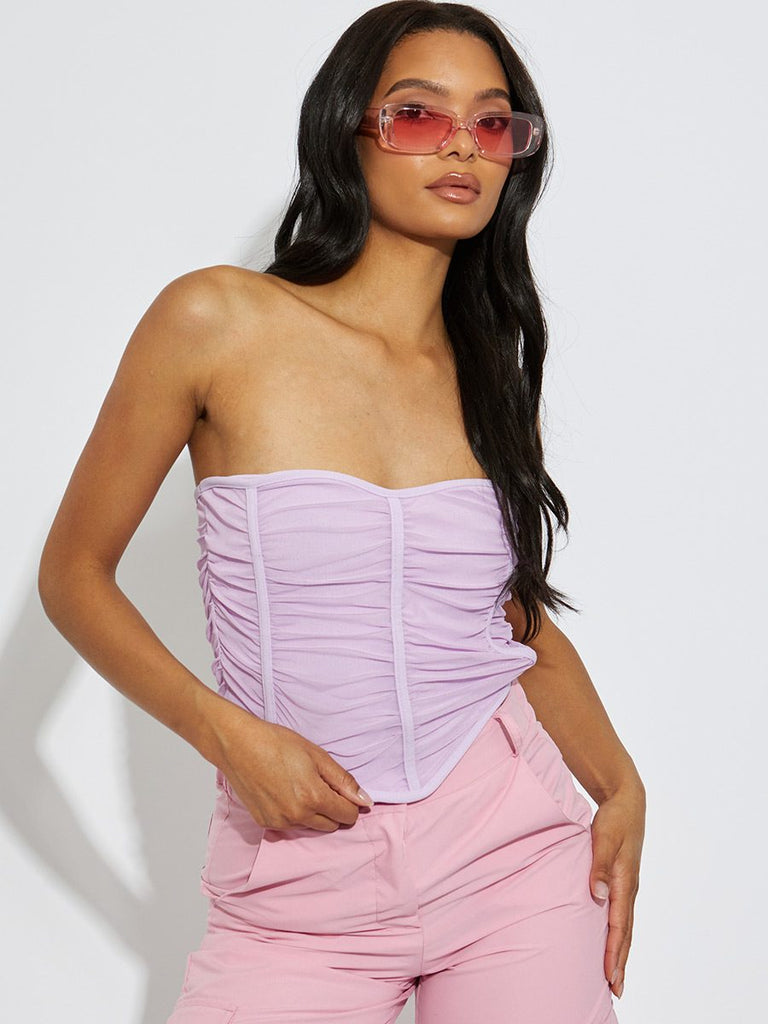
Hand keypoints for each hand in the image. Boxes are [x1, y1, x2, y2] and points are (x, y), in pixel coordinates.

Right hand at [209, 700, 374, 831]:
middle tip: (320, 785)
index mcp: (313, 798)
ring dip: (313, 812)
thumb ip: (343, 781)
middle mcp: (297, 816)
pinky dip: (293, 813)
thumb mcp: (317, 755)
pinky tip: (284, 792)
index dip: (350, 802)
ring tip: (299, 785)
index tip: (343, 790)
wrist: (238, 744)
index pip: (348, 815)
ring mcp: (279, 822)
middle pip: (331, 825)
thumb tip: (364, 801)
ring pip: (311, 826)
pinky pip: (290, 825)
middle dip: (333, 809)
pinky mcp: (265, 823)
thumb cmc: (276, 743)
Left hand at [588, 780, 645, 999]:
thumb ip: (600, 865)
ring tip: (614, 976)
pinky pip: (621, 915)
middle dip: (620, 961)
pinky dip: (618, 934)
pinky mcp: (622, 881)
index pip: (619, 924)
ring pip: (625, 926)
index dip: (613, 951)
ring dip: (620, 952)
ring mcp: (627, 886)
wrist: (627, 801)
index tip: (609, 975)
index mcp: (625, 881)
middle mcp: (629, 888)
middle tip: (615, 989)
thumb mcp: (604, 836)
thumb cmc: (615, 819)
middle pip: (625, 933)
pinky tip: (612, 943)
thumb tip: (598, 894)